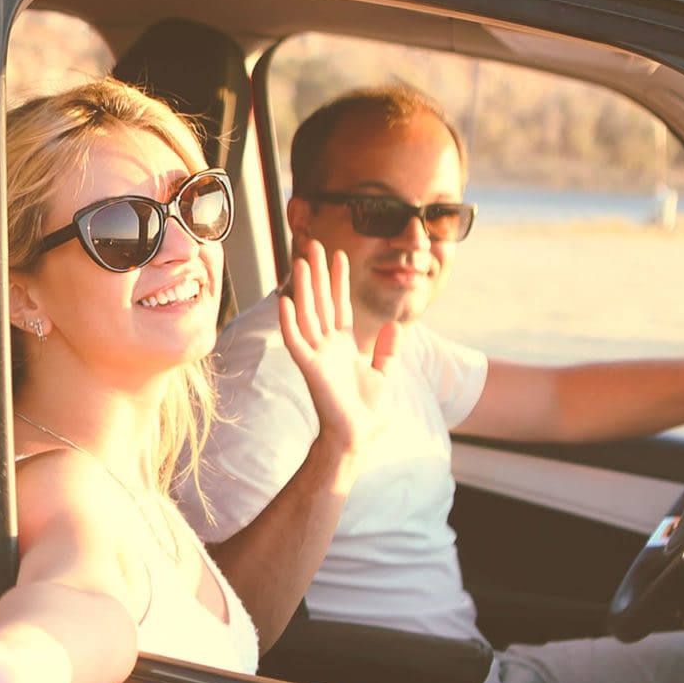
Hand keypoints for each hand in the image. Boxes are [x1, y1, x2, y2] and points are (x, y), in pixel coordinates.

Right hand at [278, 241, 395, 453]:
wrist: (357, 438)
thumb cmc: (368, 412)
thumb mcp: (385, 374)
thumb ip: (388, 349)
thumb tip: (396, 325)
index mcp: (344, 345)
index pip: (339, 305)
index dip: (338, 280)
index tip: (338, 255)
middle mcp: (327, 346)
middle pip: (320, 301)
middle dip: (318, 273)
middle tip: (313, 244)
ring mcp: (317, 356)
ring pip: (308, 314)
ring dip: (304, 288)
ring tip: (300, 261)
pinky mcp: (310, 369)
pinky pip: (296, 341)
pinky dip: (289, 322)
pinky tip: (286, 301)